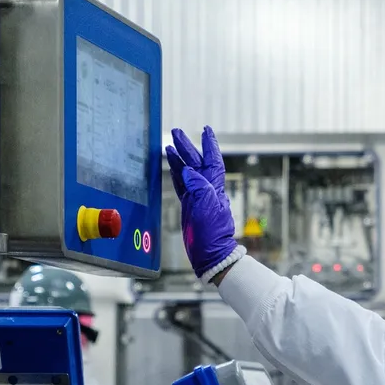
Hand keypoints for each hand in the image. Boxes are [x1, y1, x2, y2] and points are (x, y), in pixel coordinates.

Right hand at [165, 127, 239, 279]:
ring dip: (180, 159)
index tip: (205, 130)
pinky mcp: (189, 207)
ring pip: (187, 172)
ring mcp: (197, 198)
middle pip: (197, 163)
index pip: (212, 160)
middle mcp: (206, 190)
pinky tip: (171, 166)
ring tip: (170, 146)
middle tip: (177, 132)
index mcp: (213, 187)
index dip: (209, 145)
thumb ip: (197, 186)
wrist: (210, 254)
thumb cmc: (212, 233)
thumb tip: (188, 171)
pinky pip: (181, 185)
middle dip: (188, 147)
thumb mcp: (206, 207)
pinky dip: (176, 174)